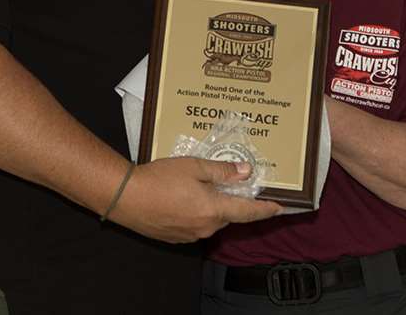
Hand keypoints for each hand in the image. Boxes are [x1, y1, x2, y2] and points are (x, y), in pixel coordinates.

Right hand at [107, 156, 284, 242]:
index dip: (266, 209)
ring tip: (198, 187)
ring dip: (211, 206)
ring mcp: (190, 235)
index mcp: (214, 210)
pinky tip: (182, 198)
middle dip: (231, 201)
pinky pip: (194, 225)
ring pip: (211, 220)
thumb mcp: (194, 167)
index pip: (249, 212)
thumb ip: (222, 171)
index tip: (281, 207)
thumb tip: (246, 173)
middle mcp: (205, 227)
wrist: (125, 197)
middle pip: (228, 215)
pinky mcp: (175, 237)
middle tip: (228, 183)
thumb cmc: (159, 179)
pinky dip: (195, 213)